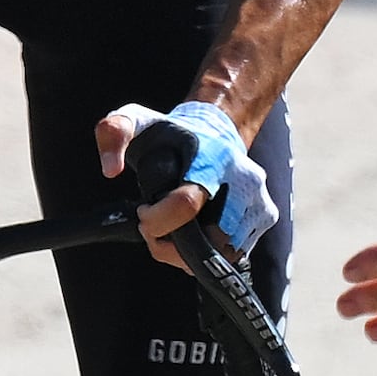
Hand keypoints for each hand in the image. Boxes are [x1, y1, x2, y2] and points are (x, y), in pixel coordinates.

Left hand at [102, 98, 276, 257]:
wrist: (215, 132)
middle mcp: (245, 180)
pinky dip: (206, 254)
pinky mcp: (265, 217)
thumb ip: (114, 132)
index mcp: (214, 158)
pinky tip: (190, 235)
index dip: (157, 219)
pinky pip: (234, 254)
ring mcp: (259, 200)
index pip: (187, 203)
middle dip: (170, 243)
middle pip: (208, 238)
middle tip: (153, 227)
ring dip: (187, 254)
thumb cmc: (169, 134)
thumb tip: (110, 170)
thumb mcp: (134, 120)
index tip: (142, 212)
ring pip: (223, 253)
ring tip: (171, 231)